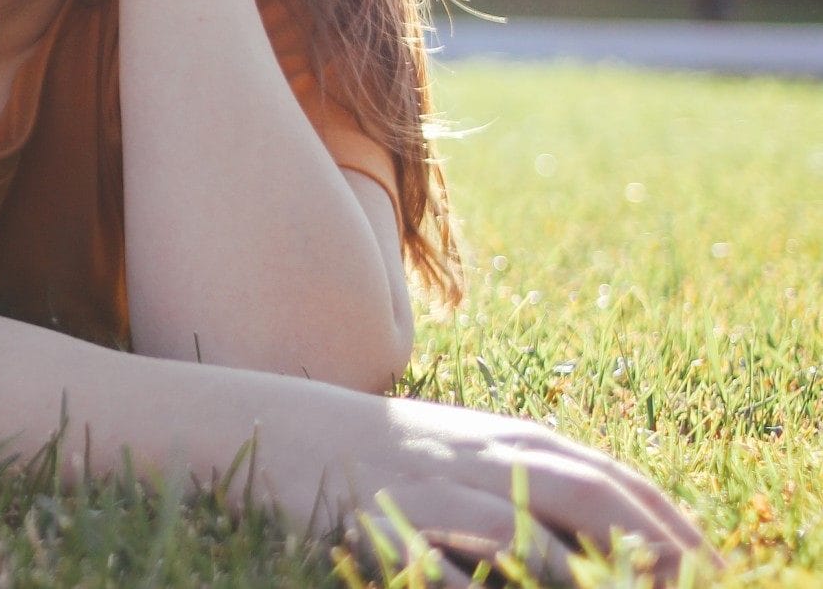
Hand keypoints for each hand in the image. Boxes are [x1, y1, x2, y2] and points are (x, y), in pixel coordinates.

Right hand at [256, 393, 707, 585]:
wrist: (278, 422)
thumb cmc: (387, 450)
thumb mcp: (471, 452)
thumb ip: (537, 478)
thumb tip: (622, 525)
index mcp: (510, 439)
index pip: (613, 478)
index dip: (671, 521)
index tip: (716, 565)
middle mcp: (480, 457)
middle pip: (584, 493)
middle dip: (649, 541)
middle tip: (694, 583)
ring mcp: (431, 488)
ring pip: (517, 523)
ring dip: (575, 568)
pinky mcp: (377, 518)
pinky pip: (428, 558)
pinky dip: (460, 584)